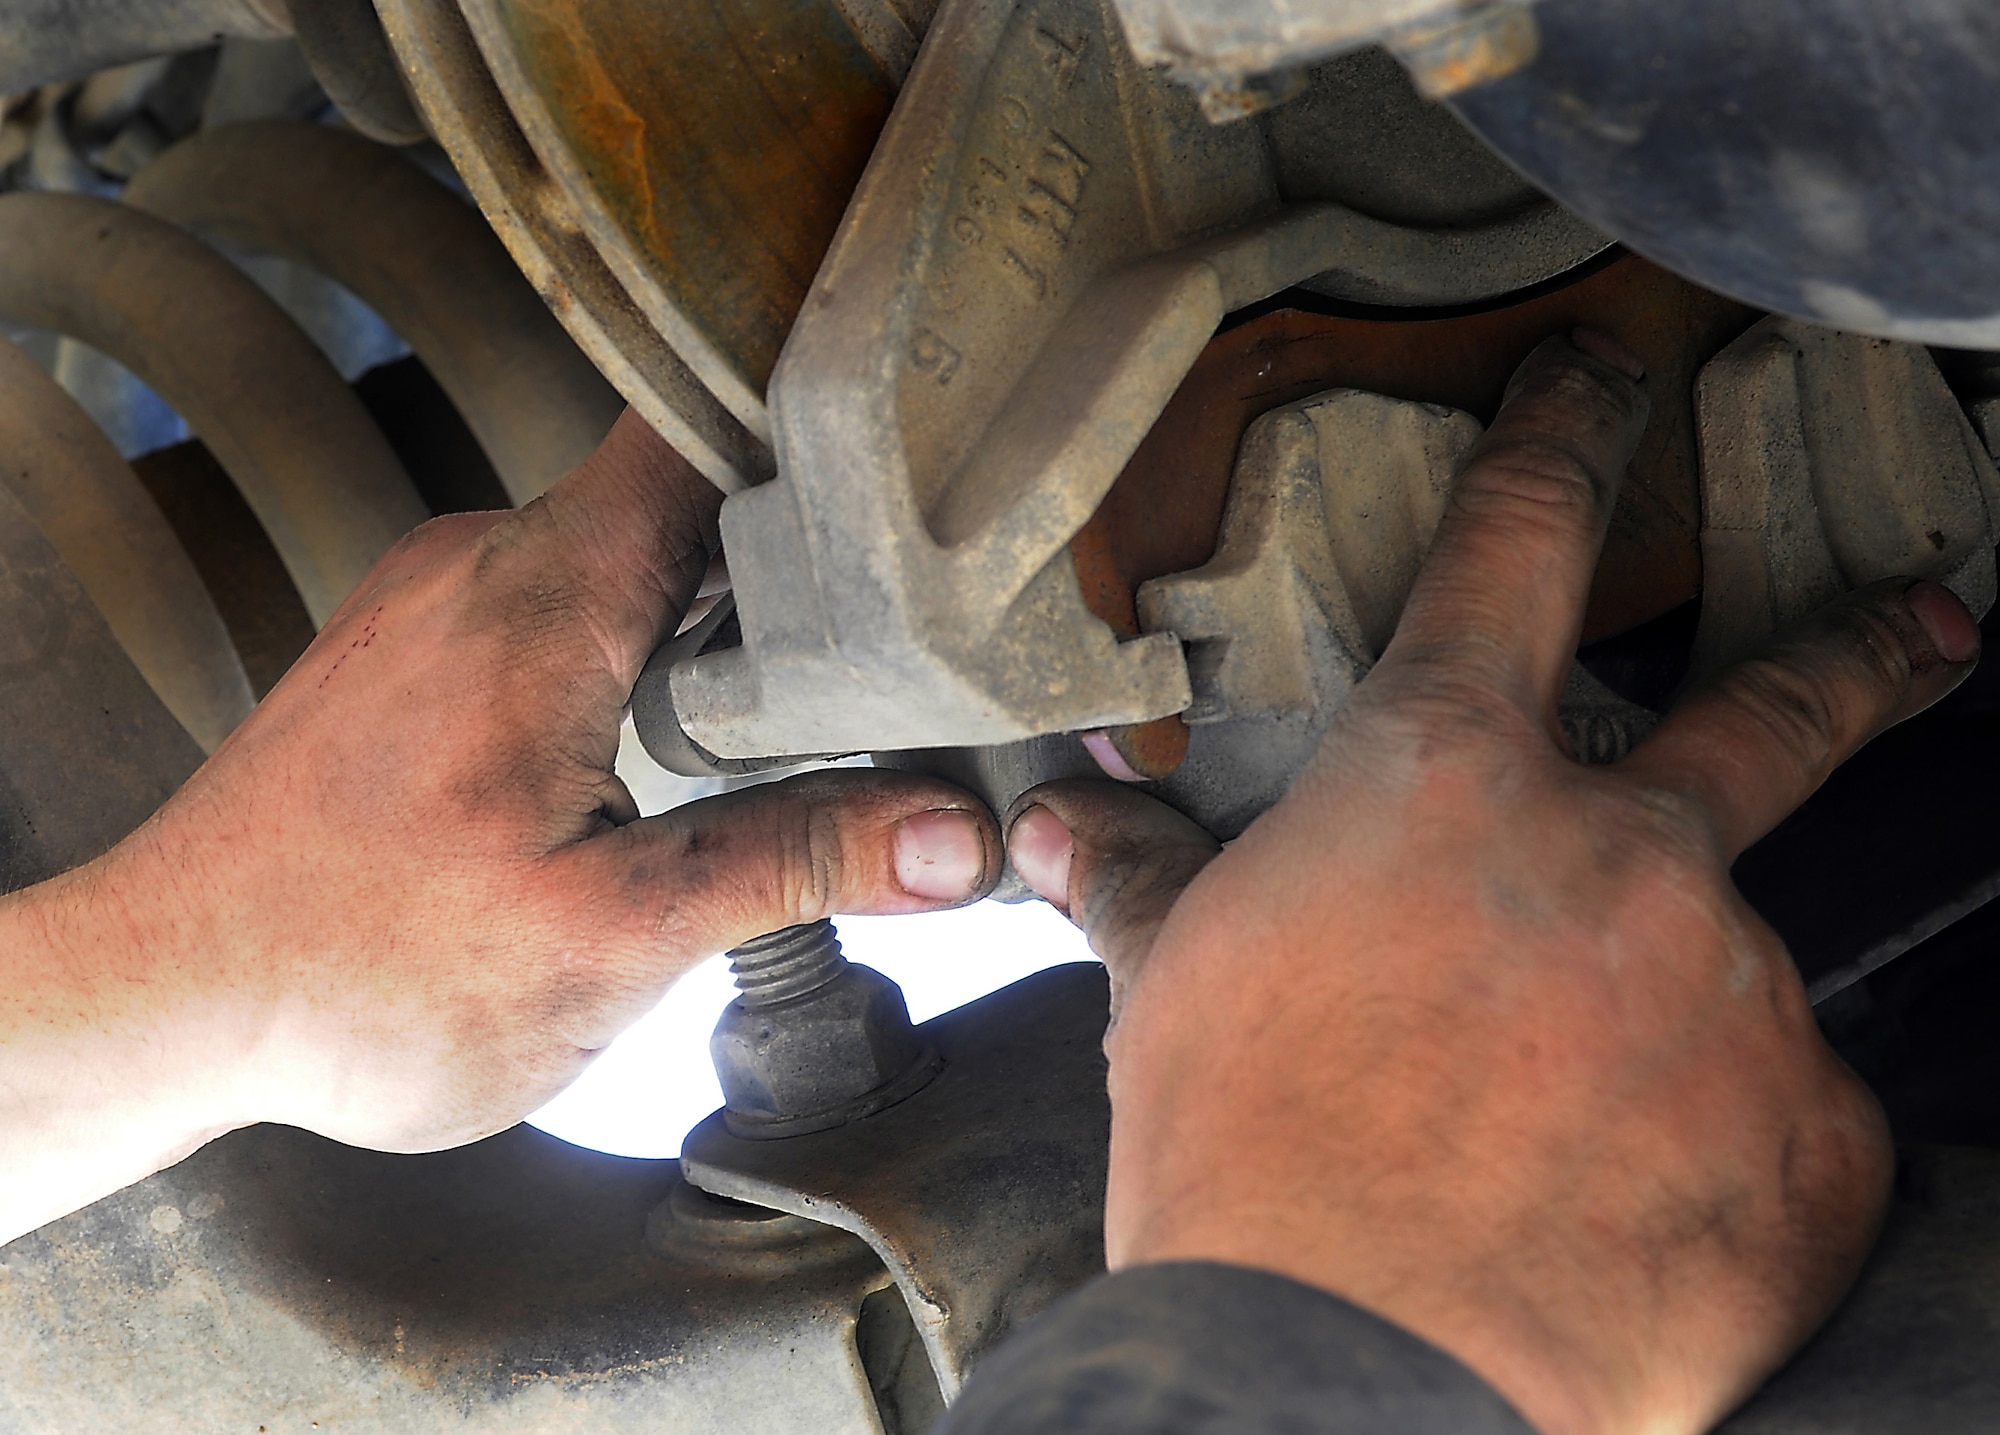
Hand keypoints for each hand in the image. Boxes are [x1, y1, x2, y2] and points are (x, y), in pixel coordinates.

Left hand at [0, 411, 997, 1240]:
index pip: (701, 428)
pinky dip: (628, 644)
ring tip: (786, 706)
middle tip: (889, 642)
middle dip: (791, 557)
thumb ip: (790, 863)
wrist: (163, 1000)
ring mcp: (436, 597)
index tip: (912, 484)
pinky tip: (654, 741)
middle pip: (679, 491)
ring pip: (618, 548)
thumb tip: (954, 838)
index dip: (817, 435)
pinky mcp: (411, 649)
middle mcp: (482, 560)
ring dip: (707, 611)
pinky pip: (553, 598)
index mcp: (546, 596)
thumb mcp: (609, 935)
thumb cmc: (357, 975)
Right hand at [1005, 334, 1981, 1433]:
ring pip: (1733, 968)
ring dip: (1673, 1012)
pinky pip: (1784, 1118)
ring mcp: (1735, 992)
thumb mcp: (1175, 991)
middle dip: (1858, 650)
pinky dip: (1721, 1147)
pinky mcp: (1813, 1142)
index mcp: (1446, 779)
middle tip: (1927, 625)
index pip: (1517, 546)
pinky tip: (1629, 1210)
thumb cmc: (1247, 1162)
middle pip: (1775, 710)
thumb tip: (1069, 822)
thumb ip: (1149, 876)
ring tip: (1572, 1125)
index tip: (1614, 372)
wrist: (1342, 1371)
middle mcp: (1620, 852)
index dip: (1568, 433)